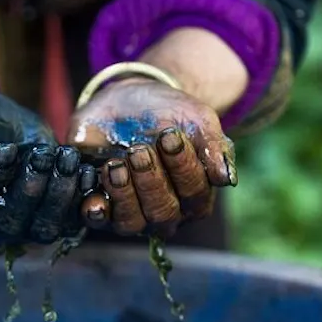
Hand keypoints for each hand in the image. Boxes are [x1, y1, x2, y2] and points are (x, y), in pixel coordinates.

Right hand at [0, 91, 86, 253]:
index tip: (5, 149)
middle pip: (9, 225)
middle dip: (29, 189)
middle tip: (40, 154)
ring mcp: (22, 230)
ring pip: (43, 229)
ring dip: (58, 193)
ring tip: (65, 156)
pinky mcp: (52, 220)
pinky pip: (71, 221)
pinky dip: (81, 198)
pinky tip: (85, 170)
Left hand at [68, 78, 236, 238]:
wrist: (130, 99)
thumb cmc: (170, 114)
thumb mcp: (198, 120)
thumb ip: (214, 146)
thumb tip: (226, 178)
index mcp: (195, 196)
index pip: (194, 195)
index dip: (182, 168)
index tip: (170, 136)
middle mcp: (165, 211)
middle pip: (163, 214)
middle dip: (151, 181)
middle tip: (139, 150)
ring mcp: (132, 212)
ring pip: (132, 222)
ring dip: (124, 194)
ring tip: (116, 164)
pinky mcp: (101, 205)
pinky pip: (98, 221)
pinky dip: (96, 212)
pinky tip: (95, 200)